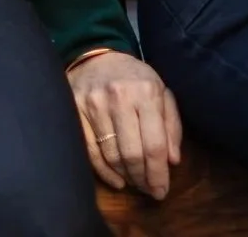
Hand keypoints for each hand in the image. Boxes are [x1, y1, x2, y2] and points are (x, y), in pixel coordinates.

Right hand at [68, 50, 181, 199]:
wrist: (98, 56)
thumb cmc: (135, 79)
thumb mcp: (161, 93)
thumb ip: (171, 125)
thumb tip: (172, 161)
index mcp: (146, 92)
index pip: (154, 144)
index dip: (158, 173)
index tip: (162, 191)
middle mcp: (119, 97)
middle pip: (132, 154)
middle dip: (142, 179)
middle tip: (148, 190)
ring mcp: (94, 104)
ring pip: (111, 155)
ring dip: (125, 176)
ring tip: (134, 182)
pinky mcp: (75, 110)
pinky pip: (89, 151)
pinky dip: (104, 172)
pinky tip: (116, 179)